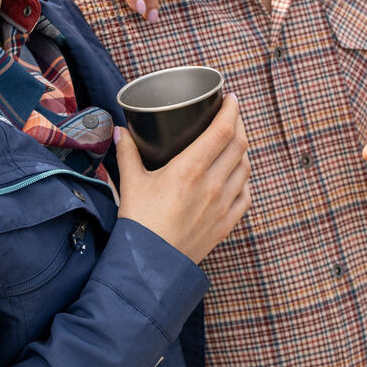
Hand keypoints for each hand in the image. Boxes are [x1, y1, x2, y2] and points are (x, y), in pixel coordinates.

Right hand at [115, 94, 250, 263]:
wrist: (150, 267)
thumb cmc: (139, 223)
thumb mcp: (130, 182)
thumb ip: (127, 152)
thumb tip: (120, 130)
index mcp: (190, 169)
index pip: (222, 131)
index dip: (231, 110)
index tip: (231, 98)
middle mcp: (212, 184)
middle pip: (239, 145)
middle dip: (239, 124)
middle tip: (232, 114)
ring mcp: (223, 205)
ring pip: (245, 167)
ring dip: (243, 150)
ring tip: (234, 140)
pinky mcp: (227, 224)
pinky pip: (246, 194)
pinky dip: (245, 178)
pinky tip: (237, 174)